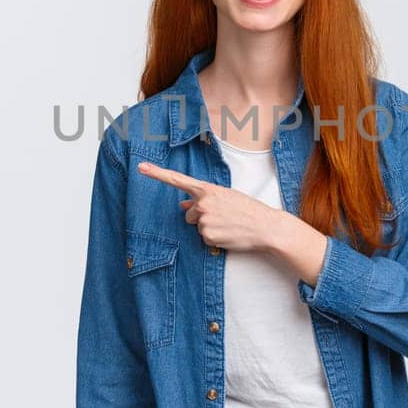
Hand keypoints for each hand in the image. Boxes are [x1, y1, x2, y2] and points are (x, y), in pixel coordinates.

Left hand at [137, 161, 284, 251]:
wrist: (265, 226)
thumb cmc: (248, 210)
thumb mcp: (226, 198)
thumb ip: (202, 199)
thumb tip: (182, 205)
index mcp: (208, 189)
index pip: (178, 180)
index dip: (157, 173)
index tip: (141, 168)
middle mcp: (203, 202)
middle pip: (190, 215)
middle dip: (201, 218)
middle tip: (224, 217)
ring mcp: (204, 219)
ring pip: (198, 227)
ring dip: (210, 228)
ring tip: (229, 225)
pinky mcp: (207, 235)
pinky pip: (204, 239)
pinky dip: (215, 239)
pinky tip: (229, 234)